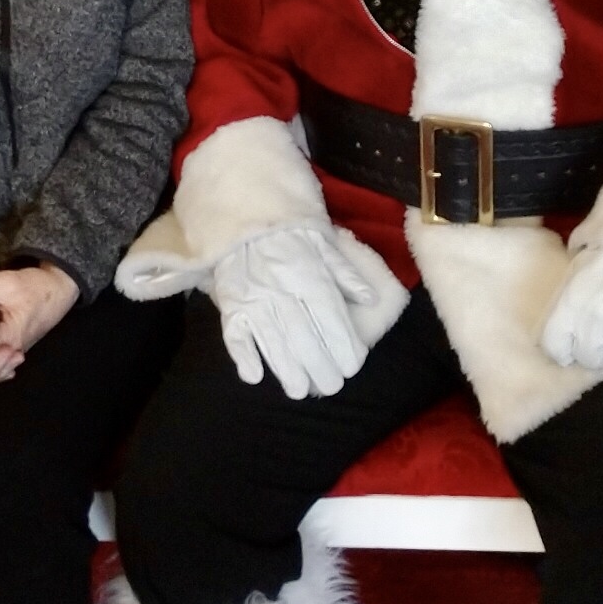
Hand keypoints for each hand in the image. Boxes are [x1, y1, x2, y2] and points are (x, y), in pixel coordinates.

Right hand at [212, 223, 377, 400]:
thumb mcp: (324, 243)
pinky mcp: (231, 303)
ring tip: (299, 390)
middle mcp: (281, 289)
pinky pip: (234, 333)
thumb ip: (346, 274)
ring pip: (271, 339)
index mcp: (308, 273)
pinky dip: (242, 355)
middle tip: (331, 386)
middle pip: (302, 334)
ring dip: (285, 368)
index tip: (353, 366)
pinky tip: (254, 376)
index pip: (329, 315)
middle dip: (319, 365)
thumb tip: (372, 299)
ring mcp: (253, 297)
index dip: (342, 343)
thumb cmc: (290, 233)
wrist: (244, 213)